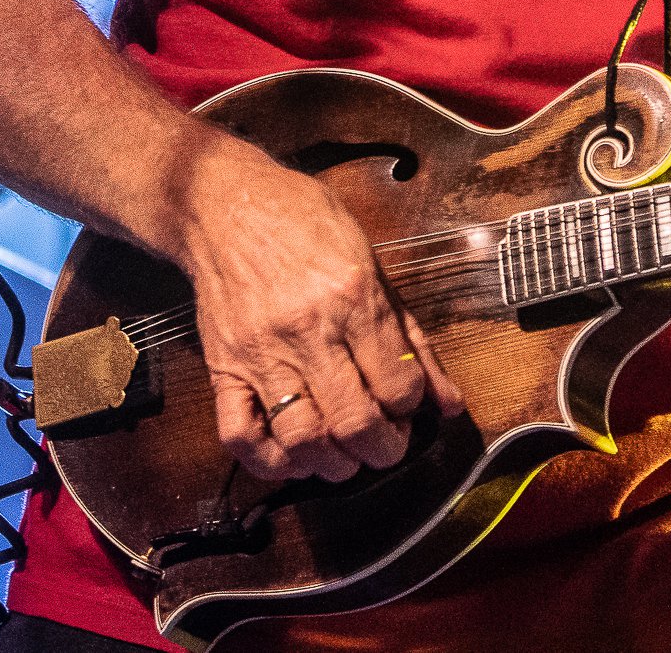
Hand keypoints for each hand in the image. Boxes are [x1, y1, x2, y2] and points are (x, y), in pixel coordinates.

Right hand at [177, 139, 459, 483]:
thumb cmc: (306, 225)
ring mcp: (261, 353)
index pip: (397, 383)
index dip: (412, 409)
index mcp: (353, 297)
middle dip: (383, 449)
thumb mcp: (373, 263)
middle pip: (355, 422)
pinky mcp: (222, 369)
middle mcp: (308, 331)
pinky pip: (240, 437)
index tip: (409, 408)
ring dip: (334, 464)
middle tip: (386, 444)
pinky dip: (270, 463)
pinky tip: (295, 457)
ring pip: (302, 439)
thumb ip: (411, 337)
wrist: (226, 206)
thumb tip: (448, 399)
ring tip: (347, 456)